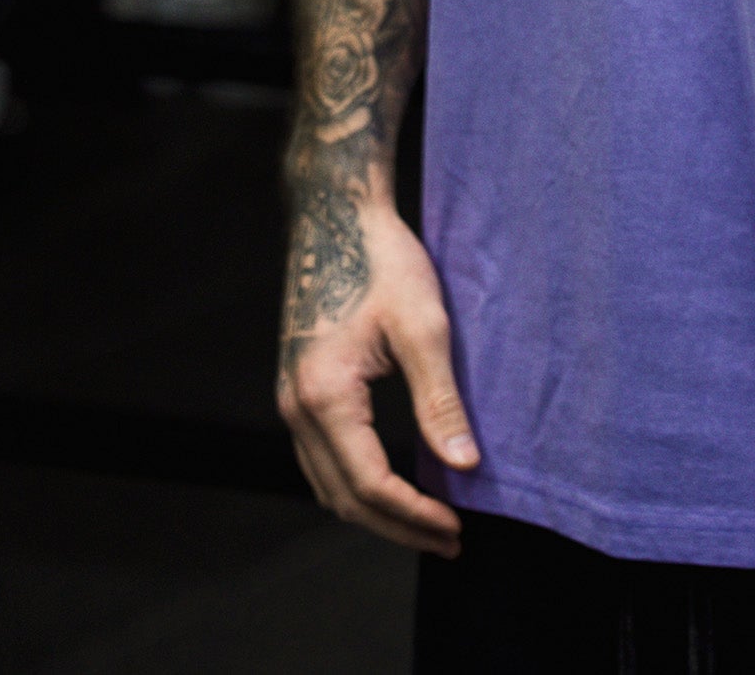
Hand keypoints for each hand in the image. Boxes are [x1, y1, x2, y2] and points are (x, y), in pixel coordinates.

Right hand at [277, 189, 478, 554]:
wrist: (336, 215)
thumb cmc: (383, 260)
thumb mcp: (424, 326)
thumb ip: (441, 402)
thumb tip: (464, 466)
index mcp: (326, 395)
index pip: (371, 485)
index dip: (415, 516)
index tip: (457, 528)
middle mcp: (296, 407)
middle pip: (344, 498)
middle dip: (397, 526)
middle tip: (450, 538)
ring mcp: (290, 400)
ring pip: (327, 485)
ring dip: (375, 510)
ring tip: (427, 519)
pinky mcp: (296, 389)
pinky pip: (321, 460)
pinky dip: (355, 484)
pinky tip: (393, 481)